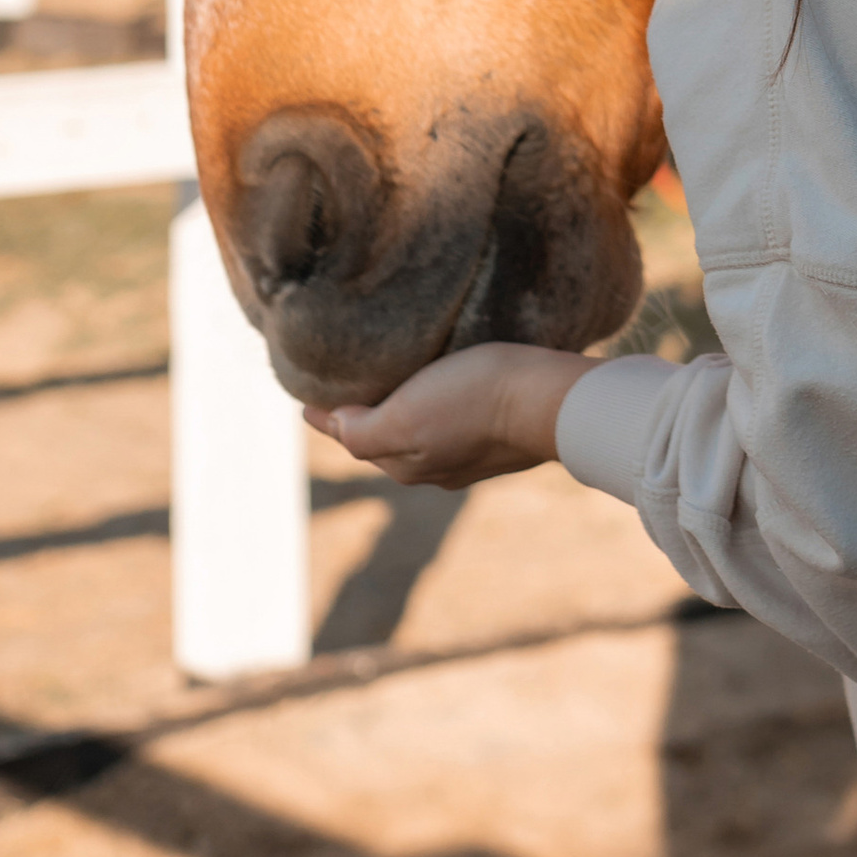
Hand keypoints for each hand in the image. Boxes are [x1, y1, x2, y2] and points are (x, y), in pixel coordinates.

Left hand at [304, 341, 596, 488]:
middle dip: (362, 421)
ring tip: (388, 389)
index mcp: (404, 463)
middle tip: (342, 392)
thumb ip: (362, 431)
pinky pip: (454, 423)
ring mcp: (469, 454)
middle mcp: (434, 467)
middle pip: (384, 441)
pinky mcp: (499, 436)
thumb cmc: (474, 400)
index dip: (328, 417)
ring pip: (420, 434)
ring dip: (401, 415)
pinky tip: (443, 393)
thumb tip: (335, 425)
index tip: (306, 398)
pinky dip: (435, 410)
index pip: (353, 437)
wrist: (550, 402)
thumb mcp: (404, 419)